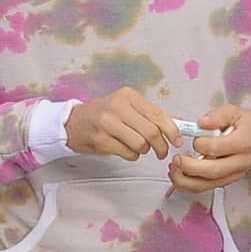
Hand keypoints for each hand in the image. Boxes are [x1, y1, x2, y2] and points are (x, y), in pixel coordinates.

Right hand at [65, 88, 180, 160]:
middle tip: (162, 152)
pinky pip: (128, 153)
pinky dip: (133, 155)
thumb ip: (151, 114)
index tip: (178, 140)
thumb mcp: (127, 106)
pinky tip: (127, 150)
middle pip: (151, 131)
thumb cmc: (103, 114)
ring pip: (141, 144)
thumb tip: (178, 122)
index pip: (158, 114)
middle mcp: (118, 107)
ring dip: (144, 150)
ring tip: (139, 147)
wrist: (72, 122)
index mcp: (128, 96)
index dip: (172, 130)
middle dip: (161, 146)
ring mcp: (108, 124)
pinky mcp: (101, 140)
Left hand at [167, 105, 250, 193]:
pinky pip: (207, 187)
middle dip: (189, 167)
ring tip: (173, 169)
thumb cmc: (248, 125)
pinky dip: (190, 184)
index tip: (195, 137)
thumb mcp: (236, 111)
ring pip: (208, 184)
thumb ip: (217, 115)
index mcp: (244, 142)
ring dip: (186, 180)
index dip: (201, 144)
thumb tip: (201, 123)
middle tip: (176, 159)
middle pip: (212, 171)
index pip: (217, 148)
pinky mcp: (228, 181)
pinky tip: (180, 175)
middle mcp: (241, 162)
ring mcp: (235, 174)